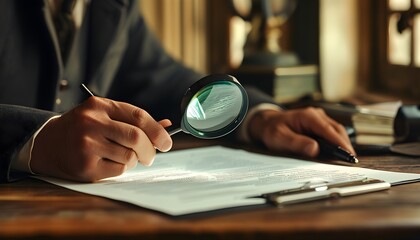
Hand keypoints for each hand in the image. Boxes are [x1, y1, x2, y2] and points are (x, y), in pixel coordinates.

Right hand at [31, 97, 172, 181]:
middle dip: (151, 150)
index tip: (167, 142)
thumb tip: (166, 126)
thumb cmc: (83, 128)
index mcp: (100, 106)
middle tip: (151, 156)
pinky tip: (109, 163)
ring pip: (129, 156)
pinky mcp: (85, 166)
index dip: (157, 131)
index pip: (139, 116)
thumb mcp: (105, 115)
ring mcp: (87, 144)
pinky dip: (121, 168)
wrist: (47, 143)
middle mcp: (92, 122)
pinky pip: (118, 169)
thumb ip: (133, 120)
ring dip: (134, 160)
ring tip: (123, 157)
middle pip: (136, 137)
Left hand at [248, 107, 354, 157]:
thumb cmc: (272, 130)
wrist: (267, 123)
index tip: (349, 154)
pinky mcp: (319, 125)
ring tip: (347, 160)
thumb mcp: (279, 138)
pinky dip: (336, 143)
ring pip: (336, 131)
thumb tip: (314, 149)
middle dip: (345, 145)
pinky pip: (331, 133)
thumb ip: (296, 143)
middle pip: (337, 130)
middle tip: (351, 161)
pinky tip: (337, 154)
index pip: (328, 130)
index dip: (340, 143)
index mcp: (308, 116)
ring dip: (342, 144)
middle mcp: (316, 115)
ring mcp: (319, 119)